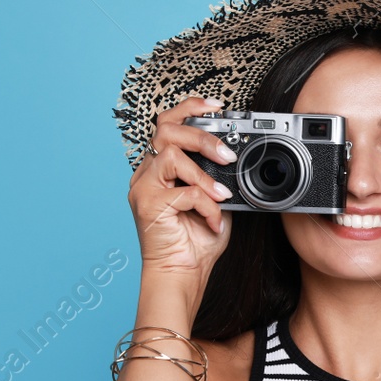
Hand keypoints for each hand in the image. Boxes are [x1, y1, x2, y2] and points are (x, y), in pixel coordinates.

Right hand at [128, 96, 237, 280]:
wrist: (182, 273)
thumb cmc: (196, 241)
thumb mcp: (215, 201)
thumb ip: (219, 177)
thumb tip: (236, 156)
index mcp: (161, 168)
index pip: (168, 123)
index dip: (190, 107)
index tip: (218, 107)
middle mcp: (147, 173)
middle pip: (165, 129)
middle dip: (201, 136)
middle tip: (227, 155)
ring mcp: (143, 187)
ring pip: (170, 153)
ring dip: (203, 172)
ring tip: (221, 193)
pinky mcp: (147, 204)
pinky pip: (182, 191)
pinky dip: (205, 204)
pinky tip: (214, 219)